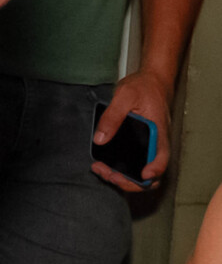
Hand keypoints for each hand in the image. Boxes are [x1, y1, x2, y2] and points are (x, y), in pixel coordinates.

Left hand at [91, 68, 171, 191]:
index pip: (162, 158)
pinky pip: (135, 166)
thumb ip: (112, 116)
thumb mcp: (125, 95)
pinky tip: (104, 165)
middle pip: (150, 176)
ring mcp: (150, 148)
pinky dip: (121, 171)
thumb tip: (100, 139)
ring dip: (123, 179)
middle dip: (129, 181)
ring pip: (141, 175)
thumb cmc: (143, 87)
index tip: (143, 174)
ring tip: (101, 170)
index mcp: (158, 133)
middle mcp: (156, 144)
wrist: (152, 81)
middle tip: (107, 173)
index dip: (155, 170)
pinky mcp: (142, 148)